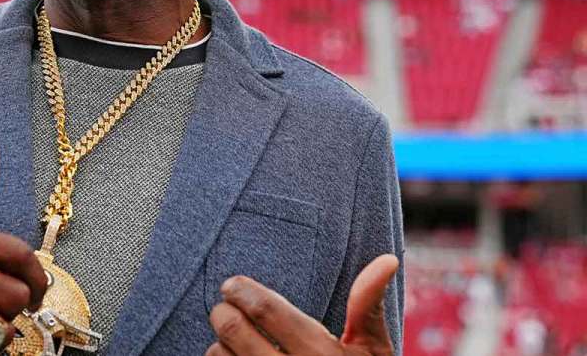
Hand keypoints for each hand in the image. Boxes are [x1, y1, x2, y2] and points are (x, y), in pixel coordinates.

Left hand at [207, 254, 398, 355]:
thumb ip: (367, 307)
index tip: (233, 284)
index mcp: (321, 354)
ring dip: (220, 341)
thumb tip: (387, 259)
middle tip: (225, 305)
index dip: (241, 289)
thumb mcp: (373, 351)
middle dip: (223, 310)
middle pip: (233, 327)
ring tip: (234, 337)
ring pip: (218, 354)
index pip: (265, 309)